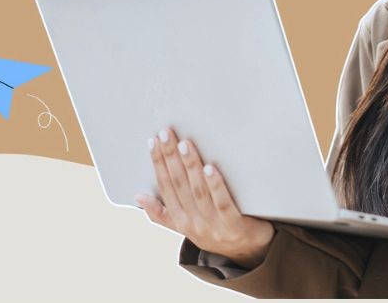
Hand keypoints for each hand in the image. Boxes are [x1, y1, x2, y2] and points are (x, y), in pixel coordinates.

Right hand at [135, 126, 274, 269]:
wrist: (248, 253)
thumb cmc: (216, 231)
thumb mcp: (186, 226)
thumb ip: (163, 212)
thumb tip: (138, 197)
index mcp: (180, 220)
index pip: (165, 187)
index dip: (157, 163)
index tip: (153, 141)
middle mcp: (194, 223)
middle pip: (179, 185)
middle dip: (170, 157)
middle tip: (166, 134)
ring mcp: (214, 226)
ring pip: (198, 192)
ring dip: (190, 167)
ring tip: (185, 145)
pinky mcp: (235, 226)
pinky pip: (223, 203)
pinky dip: (215, 186)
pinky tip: (210, 168)